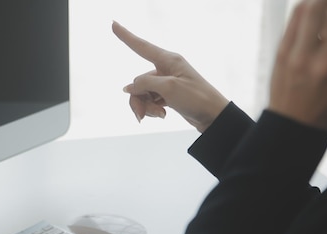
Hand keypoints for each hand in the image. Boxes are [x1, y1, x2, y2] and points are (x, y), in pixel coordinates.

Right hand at [112, 21, 228, 132]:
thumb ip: (145, 84)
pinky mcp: (167, 95)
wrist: (213, 117)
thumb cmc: (196, 98)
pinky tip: (162, 115)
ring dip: (145, 106)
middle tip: (141, 115)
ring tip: (158, 116)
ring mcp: (166, 82)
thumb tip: (129, 88)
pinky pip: (150, 100)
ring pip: (142, 93)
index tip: (113, 24)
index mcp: (168, 60)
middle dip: (138, 99)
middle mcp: (166, 68)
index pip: (141, 46)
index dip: (126, 36)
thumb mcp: (168, 89)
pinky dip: (152, 109)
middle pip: (138, 81)